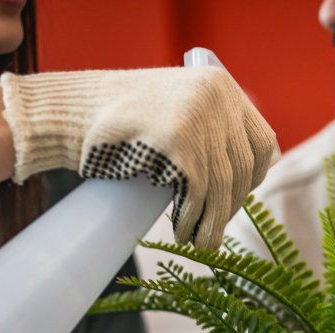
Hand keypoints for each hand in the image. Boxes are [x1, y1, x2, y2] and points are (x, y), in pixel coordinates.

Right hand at [0, 68, 277, 247]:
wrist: (73, 111)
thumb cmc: (122, 121)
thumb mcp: (177, 111)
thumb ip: (210, 130)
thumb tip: (242, 181)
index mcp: (220, 84)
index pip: (261, 140)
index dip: (254, 176)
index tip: (239, 198)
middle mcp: (216, 96)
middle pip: (242, 168)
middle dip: (230, 206)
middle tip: (214, 228)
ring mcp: (200, 117)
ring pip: (222, 186)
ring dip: (212, 223)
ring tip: (201, 245)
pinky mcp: (181, 141)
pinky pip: (199, 193)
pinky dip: (192, 220)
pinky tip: (183, 233)